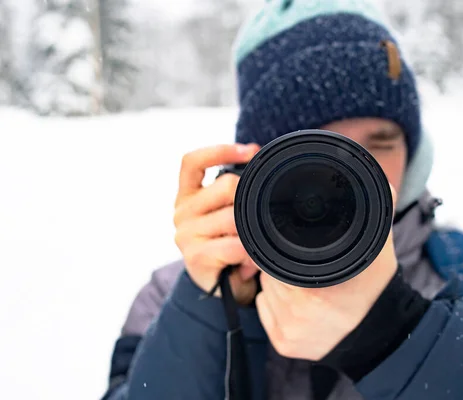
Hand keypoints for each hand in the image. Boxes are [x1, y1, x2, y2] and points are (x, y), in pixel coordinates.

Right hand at [173, 143, 260, 304]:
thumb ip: (233, 190)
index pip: (192, 162)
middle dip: (249, 199)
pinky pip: (235, 245)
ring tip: (255, 243)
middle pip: (226, 186)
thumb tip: (255, 155)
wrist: (222, 287)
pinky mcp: (195, 256)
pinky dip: (249, 251)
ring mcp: (186, 234)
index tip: (251, 150)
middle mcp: (181, 212)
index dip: (220, 150)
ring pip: (234, 216)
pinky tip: (251, 258)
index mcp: (187, 195)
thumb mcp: (225, 212)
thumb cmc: (227, 244)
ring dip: (251, 231)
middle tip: (259, 218)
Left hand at [256, 185, 397, 360]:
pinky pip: (265, 311)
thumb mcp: (377, 245)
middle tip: (305, 265)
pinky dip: (275, 303)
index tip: (294, 245)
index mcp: (315, 288)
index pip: (277, 257)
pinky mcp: (284, 345)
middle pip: (269, 272)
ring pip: (266, 290)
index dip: (281, 247)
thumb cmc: (374, 285)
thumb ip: (375, 208)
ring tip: (304, 283)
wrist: (379, 333)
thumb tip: (376, 179)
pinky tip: (299, 303)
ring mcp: (289, 331)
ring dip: (277, 283)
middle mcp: (298, 312)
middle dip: (281, 263)